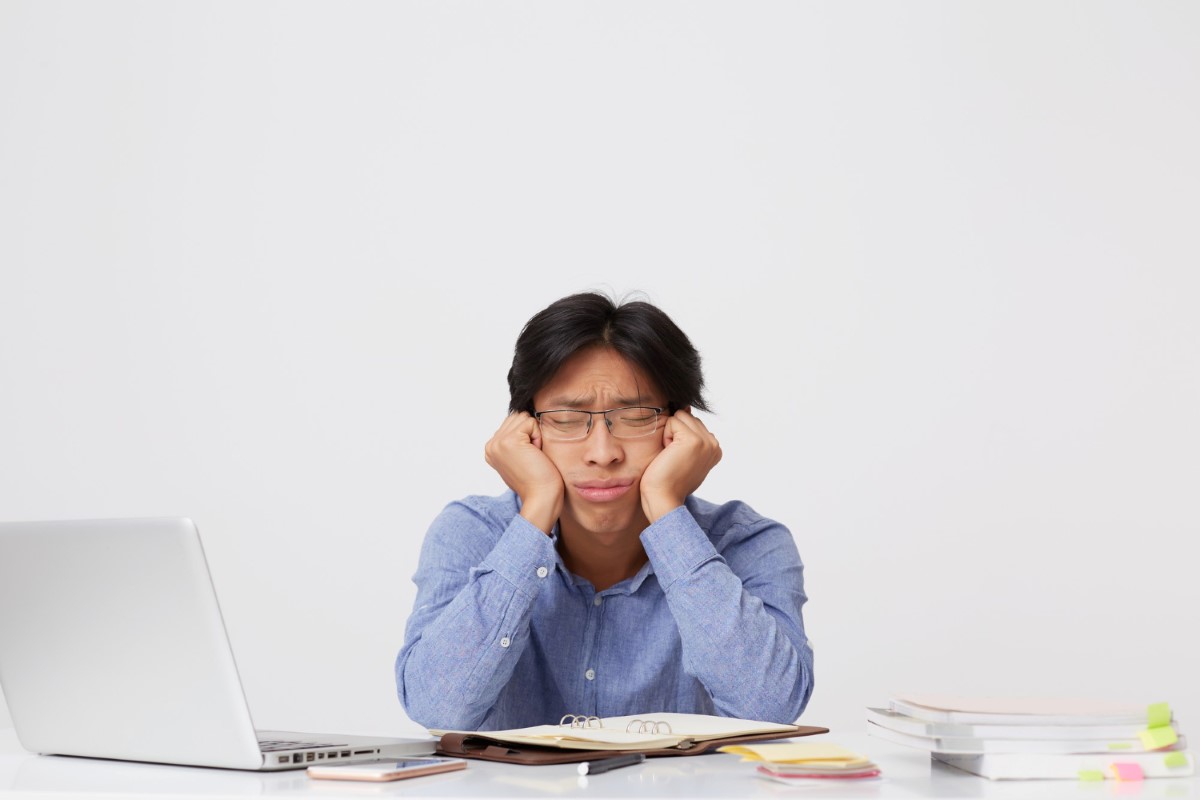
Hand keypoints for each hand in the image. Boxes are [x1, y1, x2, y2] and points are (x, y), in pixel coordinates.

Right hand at [484, 412, 563, 533]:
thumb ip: (515, 440)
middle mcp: (491, 445)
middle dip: (530, 433)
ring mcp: (497, 443)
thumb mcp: (520, 458)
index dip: (527, 436)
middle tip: (532, 457)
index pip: (512, 423)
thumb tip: (523, 417)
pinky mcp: (509, 440)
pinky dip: (538, 437)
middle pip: (517, 417)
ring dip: (534, 434)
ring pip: (523, 418)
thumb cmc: (537, 481)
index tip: (527, 459)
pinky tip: (535, 454)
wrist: (541, 497)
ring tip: (533, 455)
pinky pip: (530, 422)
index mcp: (491, 449)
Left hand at [639, 410, 721, 522]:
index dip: (678, 437)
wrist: (663, 498)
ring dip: (669, 434)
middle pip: (687, 417)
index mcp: (714, 448)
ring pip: (680, 416)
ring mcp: (706, 441)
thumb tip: (685, 407)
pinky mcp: (694, 440)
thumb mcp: (683, 454)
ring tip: (670, 455)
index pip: (692, 423)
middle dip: (674, 433)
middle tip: (672, 458)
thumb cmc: (667, 480)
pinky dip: (665, 436)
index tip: (678, 459)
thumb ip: (688, 434)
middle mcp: (714, 444)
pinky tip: (668, 454)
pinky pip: (673, 421)